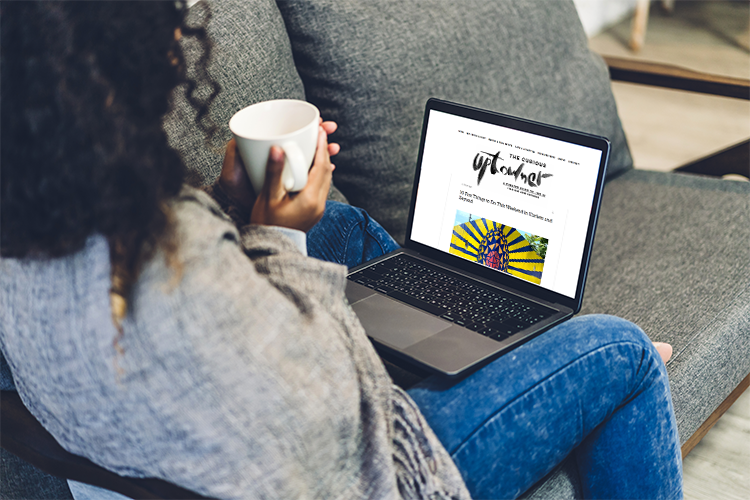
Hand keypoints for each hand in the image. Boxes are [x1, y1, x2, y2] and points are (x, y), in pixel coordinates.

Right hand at [219, 119, 338, 217]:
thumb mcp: (268, 196)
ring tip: (316, 147)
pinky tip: (312, 168)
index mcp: (310, 199)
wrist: (271, 245)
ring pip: (326, 179)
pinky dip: (319, 174)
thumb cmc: (266, 223)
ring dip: (322, 162)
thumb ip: (274, 172)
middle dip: (324, 151)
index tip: (320, 131)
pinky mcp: (314, 211)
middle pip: (327, 171)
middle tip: (319, 134)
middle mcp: (319, 204)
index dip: (322, 147)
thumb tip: (278, 149)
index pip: (321, 167)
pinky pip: (321, 187)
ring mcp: (318, 209)